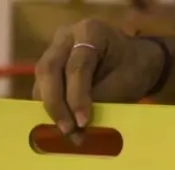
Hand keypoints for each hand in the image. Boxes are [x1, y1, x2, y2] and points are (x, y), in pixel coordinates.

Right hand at [33, 19, 165, 138]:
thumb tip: (78, 125)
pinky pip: (42, 88)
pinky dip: (51, 108)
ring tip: (68, 132)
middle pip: (49, 70)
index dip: (77, 97)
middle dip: (56, 103)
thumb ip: (100, 99)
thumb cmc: (132, 69)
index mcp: (89, 32)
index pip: (76, 66)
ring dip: (51, 109)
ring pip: (41, 80)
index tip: (83, 123)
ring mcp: (54, 50)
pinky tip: (63, 124)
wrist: (132, 61)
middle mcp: (66, 37)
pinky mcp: (50, 67)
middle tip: (68, 130)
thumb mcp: (123, 83)